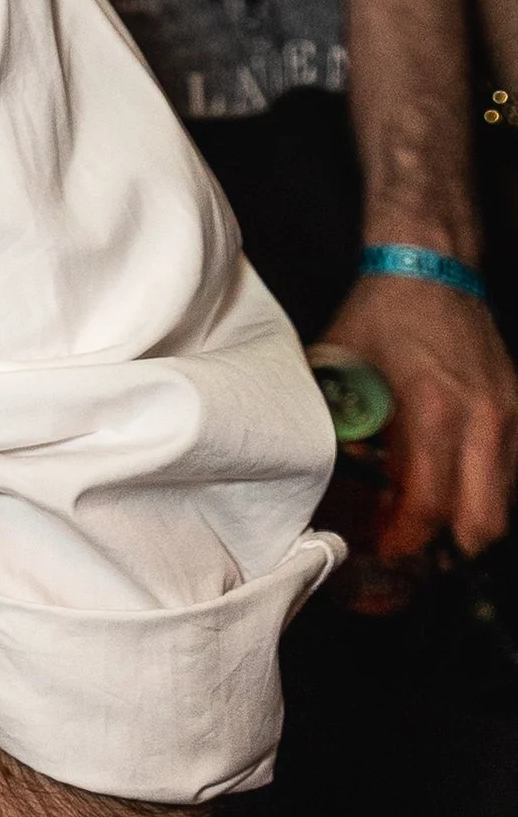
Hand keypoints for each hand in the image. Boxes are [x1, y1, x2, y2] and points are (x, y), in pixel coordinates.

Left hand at [326, 268, 517, 557]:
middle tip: (405, 546)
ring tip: (424, 519)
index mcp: (433, 409)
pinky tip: (451, 484)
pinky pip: (513, 476)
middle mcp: (483, 418)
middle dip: (443, 548)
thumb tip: (319, 478)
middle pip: (482, 523)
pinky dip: (485, 493)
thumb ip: (334, 425)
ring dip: (465, 523)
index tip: (378, 549)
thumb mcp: (339, 368)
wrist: (431, 267)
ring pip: (503, 505)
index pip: (429, 504)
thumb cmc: (380, 316)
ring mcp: (510, 415)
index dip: (403, 540)